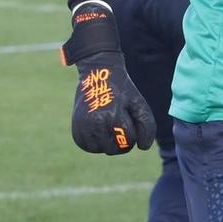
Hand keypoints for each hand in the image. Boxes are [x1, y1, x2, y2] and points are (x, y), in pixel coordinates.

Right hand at [61, 1, 155, 155]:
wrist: (98, 72)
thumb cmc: (122, 89)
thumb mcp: (139, 104)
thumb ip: (147, 126)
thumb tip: (143, 148)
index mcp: (112, 117)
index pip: (129, 142)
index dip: (133, 132)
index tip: (128, 117)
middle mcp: (94, 124)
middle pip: (114, 150)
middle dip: (121, 140)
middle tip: (119, 122)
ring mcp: (82, 127)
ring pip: (100, 150)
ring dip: (107, 142)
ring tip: (109, 124)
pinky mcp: (75, 128)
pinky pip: (87, 146)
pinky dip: (94, 142)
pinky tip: (99, 128)